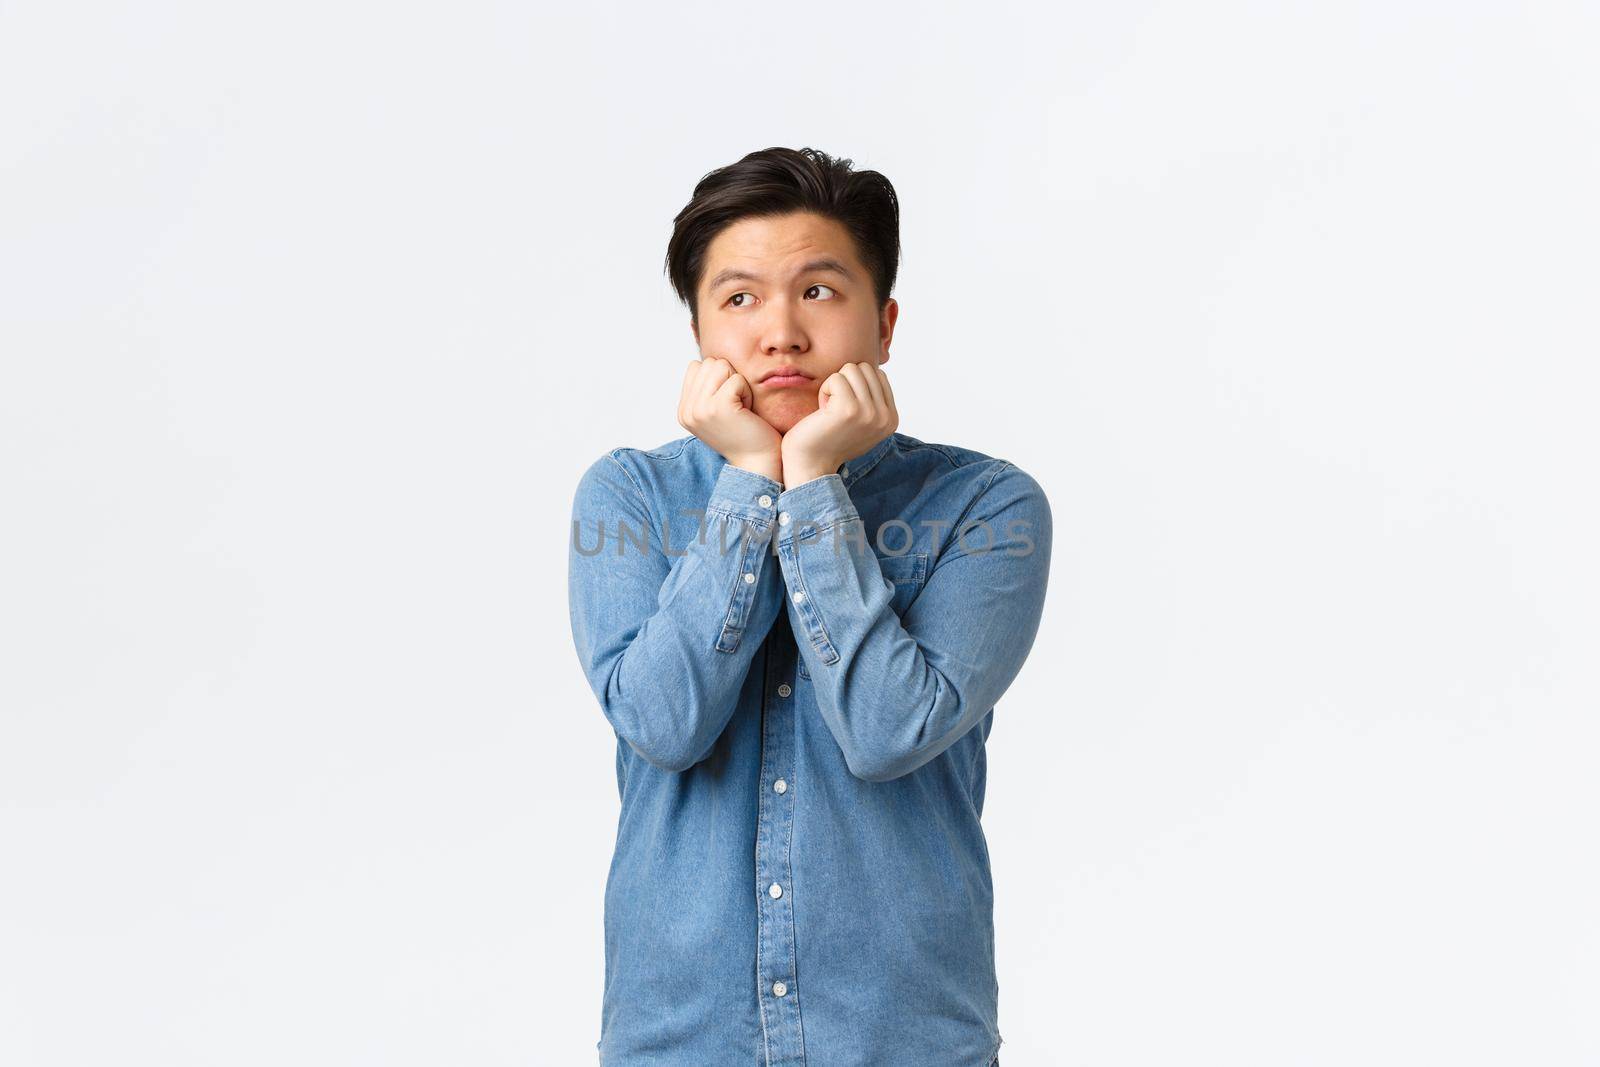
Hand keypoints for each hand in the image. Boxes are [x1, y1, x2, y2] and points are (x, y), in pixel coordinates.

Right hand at [677, 357, 782, 481]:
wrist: (758, 462)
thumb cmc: (745, 434)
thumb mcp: (715, 411)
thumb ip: (705, 389)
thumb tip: (707, 362)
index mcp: (684, 410)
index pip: (696, 367)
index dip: (718, 378)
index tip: (727, 404)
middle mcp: (687, 410)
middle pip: (709, 363)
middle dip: (728, 378)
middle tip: (736, 406)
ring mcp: (700, 409)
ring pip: (721, 366)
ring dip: (737, 383)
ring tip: (740, 407)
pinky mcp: (719, 407)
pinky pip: (736, 378)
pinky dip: (747, 391)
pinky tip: (747, 411)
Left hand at [780, 361, 897, 486]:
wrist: (811, 465)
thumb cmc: (830, 440)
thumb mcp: (863, 422)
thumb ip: (874, 400)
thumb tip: (875, 370)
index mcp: (892, 419)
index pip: (878, 375)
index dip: (856, 385)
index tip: (846, 409)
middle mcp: (885, 417)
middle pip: (865, 368)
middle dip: (846, 382)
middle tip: (836, 408)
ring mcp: (870, 413)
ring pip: (851, 369)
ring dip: (835, 386)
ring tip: (830, 410)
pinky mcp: (849, 409)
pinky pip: (836, 378)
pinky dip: (824, 390)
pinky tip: (823, 412)